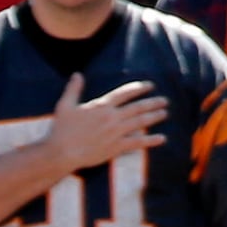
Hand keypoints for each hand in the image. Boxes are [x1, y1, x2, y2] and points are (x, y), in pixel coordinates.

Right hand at [45, 73, 166, 171]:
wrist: (62, 152)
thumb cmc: (61, 129)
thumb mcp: (65, 105)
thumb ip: (73, 89)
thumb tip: (78, 74)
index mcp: (101, 106)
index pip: (125, 93)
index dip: (139, 88)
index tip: (150, 85)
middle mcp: (112, 117)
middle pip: (137, 107)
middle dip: (153, 102)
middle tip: (164, 100)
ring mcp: (115, 133)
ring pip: (140, 122)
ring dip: (155, 117)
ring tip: (165, 113)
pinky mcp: (116, 147)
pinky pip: (137, 143)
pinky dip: (151, 141)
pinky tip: (162, 139)